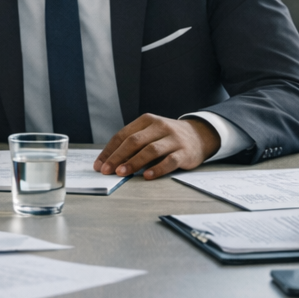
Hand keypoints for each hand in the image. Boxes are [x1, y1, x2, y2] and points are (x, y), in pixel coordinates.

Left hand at [94, 114, 217, 179]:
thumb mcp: (150, 133)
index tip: (99, 164)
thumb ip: (134, 144)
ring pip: (150, 150)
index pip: (123, 135)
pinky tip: (147, 177)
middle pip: (134, 141)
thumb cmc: (168, 137)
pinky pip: (169, 161)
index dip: (109, 151)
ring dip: (134, 162)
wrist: (199, 135)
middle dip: (118, 157)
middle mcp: (160, 127)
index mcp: (147, 121)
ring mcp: (173, 139)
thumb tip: (111, 162)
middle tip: (107, 170)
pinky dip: (157, 169)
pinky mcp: (184, 152)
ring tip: (122, 173)